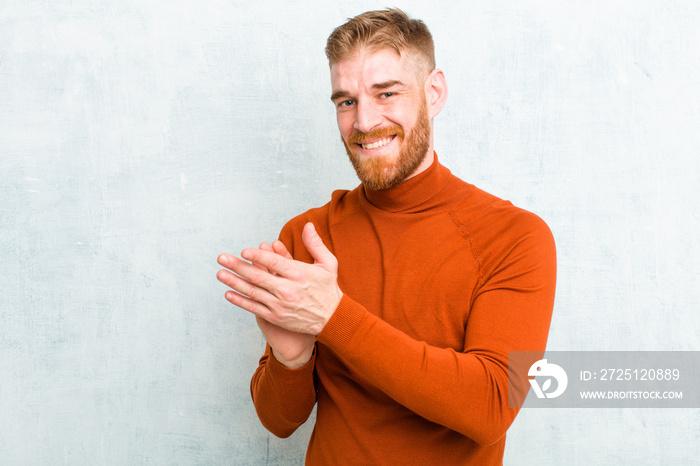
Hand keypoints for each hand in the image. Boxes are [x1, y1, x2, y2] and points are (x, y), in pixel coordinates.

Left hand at [217, 223, 341, 349]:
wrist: (333, 319)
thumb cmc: (328, 289)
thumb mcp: (328, 263)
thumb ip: (315, 244)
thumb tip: (308, 225)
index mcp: (300, 275)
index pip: (275, 263)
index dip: (258, 257)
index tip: (244, 251)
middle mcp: (288, 290)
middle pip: (258, 276)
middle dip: (238, 266)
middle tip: (222, 258)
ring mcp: (280, 305)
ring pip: (253, 292)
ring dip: (234, 282)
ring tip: (220, 273)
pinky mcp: (276, 317)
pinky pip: (254, 308)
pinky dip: (240, 301)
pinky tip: (228, 293)